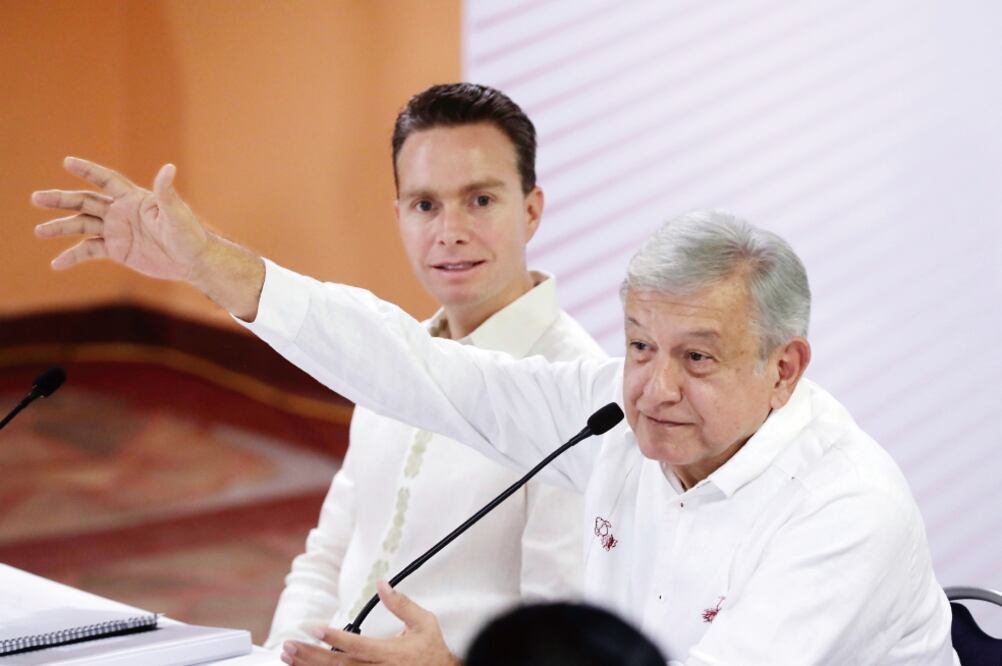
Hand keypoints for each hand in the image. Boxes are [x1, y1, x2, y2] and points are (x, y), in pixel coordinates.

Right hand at [33, 156, 208, 279]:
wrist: (192, 261)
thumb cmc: (189, 233)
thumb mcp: (176, 213)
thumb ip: (166, 192)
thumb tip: (168, 168)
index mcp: (133, 198)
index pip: (106, 180)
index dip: (88, 170)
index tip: (68, 162)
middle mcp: (120, 211)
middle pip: (85, 201)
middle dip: (61, 200)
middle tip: (36, 198)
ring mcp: (116, 230)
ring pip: (82, 225)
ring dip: (61, 227)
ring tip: (39, 231)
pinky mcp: (116, 249)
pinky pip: (89, 250)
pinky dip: (73, 256)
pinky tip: (56, 263)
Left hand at [280, 581, 459, 665]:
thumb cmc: (431, 651)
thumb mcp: (423, 623)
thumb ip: (401, 604)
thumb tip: (382, 583)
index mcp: (389, 654)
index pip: (355, 645)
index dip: (332, 637)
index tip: (312, 628)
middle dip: (310, 655)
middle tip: (289, 645)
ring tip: (289, 657)